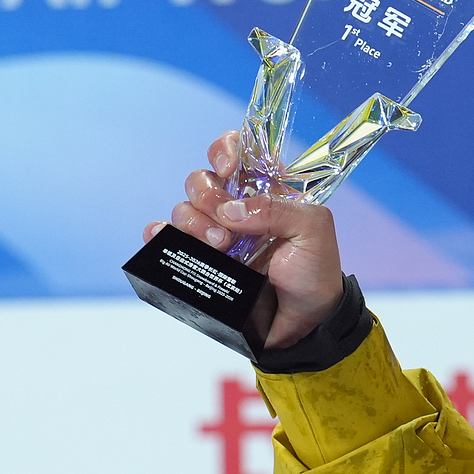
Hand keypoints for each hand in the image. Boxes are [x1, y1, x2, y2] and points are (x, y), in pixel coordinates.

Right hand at [143, 130, 345, 350]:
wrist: (304, 323)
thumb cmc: (314, 273)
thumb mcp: (313, 231)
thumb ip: (278, 209)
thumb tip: (229, 210)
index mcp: (266, 191)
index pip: (237, 150)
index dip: (225, 149)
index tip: (228, 168)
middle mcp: (237, 208)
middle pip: (202, 180)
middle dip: (208, 197)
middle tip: (228, 230)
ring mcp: (215, 234)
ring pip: (183, 208)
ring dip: (193, 223)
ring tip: (219, 247)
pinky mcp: (199, 260)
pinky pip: (163, 237)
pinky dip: (158, 235)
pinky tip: (165, 241)